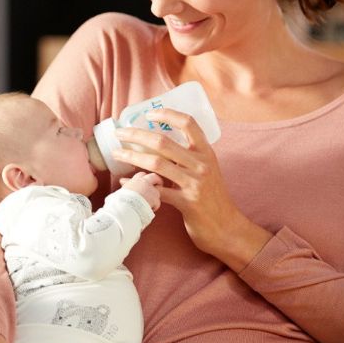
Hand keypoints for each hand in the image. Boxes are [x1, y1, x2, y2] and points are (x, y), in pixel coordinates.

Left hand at [111, 109, 271, 271]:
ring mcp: (194, 184)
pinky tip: (124, 183)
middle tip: (119, 132)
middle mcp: (201, 164)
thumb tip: (157, 142)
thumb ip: (188, 156)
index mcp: (206, 152)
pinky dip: (137, 185)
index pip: (188, 123)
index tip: (147, 114)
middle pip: (163, 142)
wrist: (227, 228)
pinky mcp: (187, 203)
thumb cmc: (212, 197)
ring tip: (116, 153)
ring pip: (156, 164)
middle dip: (136, 135)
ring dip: (131, 157)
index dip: (167, 114)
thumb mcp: (205, 170)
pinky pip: (156, 191)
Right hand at [119, 171, 161, 210]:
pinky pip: (157, 203)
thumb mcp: (122, 189)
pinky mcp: (155, 198)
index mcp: (135, 180)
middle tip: (159, 185)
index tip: (145, 182)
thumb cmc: (121, 200)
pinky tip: (149, 210)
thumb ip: (125, 185)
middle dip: (157, 180)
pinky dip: (154, 207)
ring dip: (154, 198)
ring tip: (149, 204)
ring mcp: (151, 190)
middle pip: (154, 177)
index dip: (144, 178)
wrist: (126, 206)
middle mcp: (144, 182)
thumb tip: (122, 181)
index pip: (141, 175)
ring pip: (157, 192)